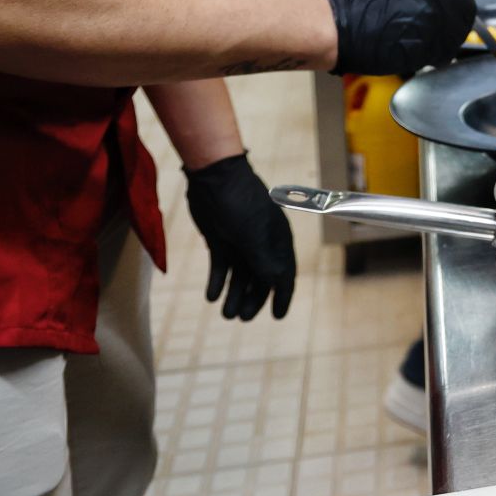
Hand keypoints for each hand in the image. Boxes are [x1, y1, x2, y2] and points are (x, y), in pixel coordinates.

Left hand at [185, 154, 296, 320]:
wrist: (214, 177)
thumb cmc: (239, 202)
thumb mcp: (252, 234)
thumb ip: (263, 259)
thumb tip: (274, 283)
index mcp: (276, 241)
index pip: (284, 274)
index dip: (281, 296)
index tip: (277, 316)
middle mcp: (261, 243)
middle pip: (260, 278)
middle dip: (253, 299)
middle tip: (241, 318)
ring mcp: (240, 242)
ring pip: (240, 275)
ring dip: (234, 295)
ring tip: (226, 314)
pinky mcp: (220, 239)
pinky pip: (221, 266)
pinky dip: (218, 282)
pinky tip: (211, 296)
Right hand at [324, 0, 475, 74]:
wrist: (342, 28)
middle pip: (467, 2)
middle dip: (454, 5)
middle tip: (436, 10)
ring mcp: (442, 25)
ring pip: (460, 27)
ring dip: (448, 27)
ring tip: (425, 27)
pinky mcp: (436, 50)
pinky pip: (448, 47)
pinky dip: (439, 46)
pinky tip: (421, 41)